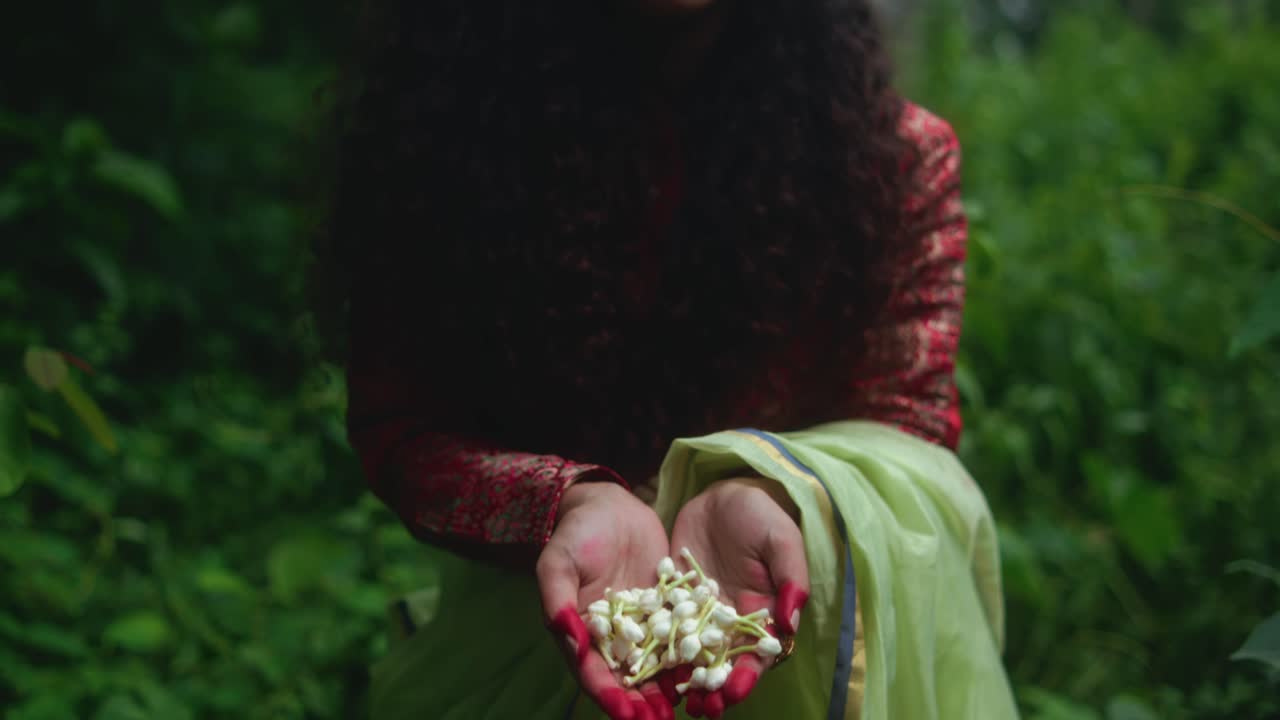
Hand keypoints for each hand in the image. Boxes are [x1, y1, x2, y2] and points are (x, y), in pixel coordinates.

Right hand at [537, 481, 674, 719]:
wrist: (611, 508)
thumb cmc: (578, 533)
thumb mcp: (559, 561)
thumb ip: (557, 599)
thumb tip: (568, 637)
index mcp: (580, 633)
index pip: (591, 672)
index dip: (607, 694)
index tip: (625, 714)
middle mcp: (611, 639)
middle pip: (624, 680)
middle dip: (640, 705)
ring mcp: (640, 629)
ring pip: (653, 668)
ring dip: (666, 691)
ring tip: (686, 709)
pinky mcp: (666, 613)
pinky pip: (678, 640)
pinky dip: (688, 659)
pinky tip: (706, 674)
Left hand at [667, 477, 809, 717]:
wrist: (722, 494)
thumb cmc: (760, 514)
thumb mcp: (781, 539)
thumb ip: (790, 577)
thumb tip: (791, 620)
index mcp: (762, 614)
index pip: (757, 654)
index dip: (747, 675)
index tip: (735, 692)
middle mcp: (730, 621)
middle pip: (723, 664)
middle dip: (714, 688)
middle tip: (702, 709)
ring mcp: (700, 613)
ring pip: (692, 655)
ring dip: (685, 679)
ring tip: (676, 701)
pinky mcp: (674, 600)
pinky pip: (664, 628)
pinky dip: (657, 650)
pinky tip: (644, 667)